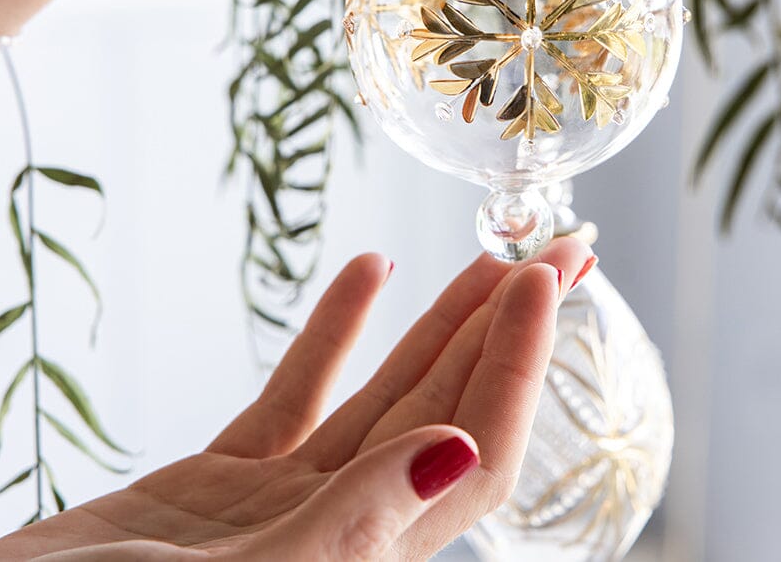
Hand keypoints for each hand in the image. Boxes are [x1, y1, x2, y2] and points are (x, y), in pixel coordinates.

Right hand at [0, 238, 594, 560]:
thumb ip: (350, 529)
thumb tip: (458, 455)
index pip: (471, 453)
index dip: (517, 365)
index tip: (542, 279)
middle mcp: (336, 534)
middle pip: (446, 415)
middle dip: (505, 331)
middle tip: (560, 247)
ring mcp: (279, 507)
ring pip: (382, 399)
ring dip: (434, 324)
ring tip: (483, 252)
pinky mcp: (220, 487)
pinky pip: (294, 398)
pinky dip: (330, 333)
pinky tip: (365, 271)